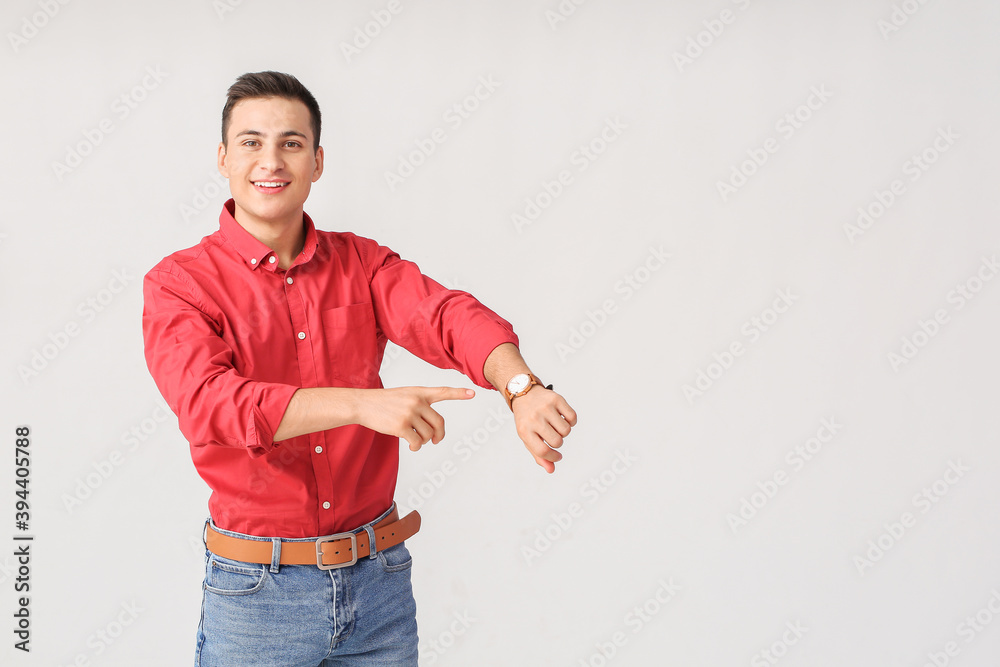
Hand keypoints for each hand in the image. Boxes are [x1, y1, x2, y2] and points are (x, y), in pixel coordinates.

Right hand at [353, 386, 474, 450]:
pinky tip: (411, 446)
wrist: (363, 404)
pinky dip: (416, 447)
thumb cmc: (383, 402)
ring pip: (428, 435)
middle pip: (439, 423)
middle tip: (435, 441)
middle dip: (438, 435)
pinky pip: (416, 442)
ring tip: (415, 440)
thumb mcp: (404, 395)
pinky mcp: (401, 426)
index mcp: (419, 392)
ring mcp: (409, 413)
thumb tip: (431, 430)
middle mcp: (417, 401)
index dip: (459, 393)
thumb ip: (420, 405)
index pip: (442, 391)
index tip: (473, 394)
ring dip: (423, 441)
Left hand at [511, 387, 576, 473]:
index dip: (553, 457)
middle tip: (552, 435)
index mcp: (524, 430)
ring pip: (566, 431)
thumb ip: (538, 455)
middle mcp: (534, 418)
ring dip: (564, 431)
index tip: (557, 456)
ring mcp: (545, 408)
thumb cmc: (526, 419)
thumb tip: (551, 470)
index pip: (543, 451)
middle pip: (557, 441)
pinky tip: (562, 418)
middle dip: (558, 442)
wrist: (524, 393)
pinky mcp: (556, 399)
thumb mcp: (527, 437)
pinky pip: (572, 417)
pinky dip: (571, 421)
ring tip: (555, 425)